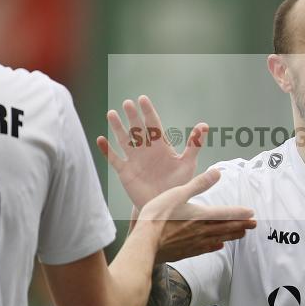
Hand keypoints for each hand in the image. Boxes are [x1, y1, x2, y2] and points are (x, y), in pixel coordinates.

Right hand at [98, 95, 208, 209]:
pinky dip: (106, 150)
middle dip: (133, 116)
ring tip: (111, 114)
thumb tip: (204, 125)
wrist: (165, 206)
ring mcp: (134, 159)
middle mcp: (145, 149)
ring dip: (117, 127)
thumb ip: (194, 145)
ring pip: (123, 140)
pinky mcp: (125, 171)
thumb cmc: (178, 183)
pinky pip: (114, 159)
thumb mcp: (187, 164)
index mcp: (160, 145)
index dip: (148, 112)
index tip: (142, 99)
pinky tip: (100, 139)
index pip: (153, 124)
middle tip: (128, 103)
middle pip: (137, 129)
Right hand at [137, 169, 255, 263]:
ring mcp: (194, 243)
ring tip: (241, 234)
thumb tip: (217, 172)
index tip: (252, 214)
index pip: (226, 214)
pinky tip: (218, 246)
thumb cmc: (158, 216)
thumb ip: (198, 184)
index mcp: (201, 215)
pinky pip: (205, 249)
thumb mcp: (177, 193)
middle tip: (253, 225)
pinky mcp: (186, 252)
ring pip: (219, 239)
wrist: (145, 243)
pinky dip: (214, 246)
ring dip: (232, 236)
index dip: (240, 213)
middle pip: (226, 228)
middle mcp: (201, 230)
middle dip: (241, 225)